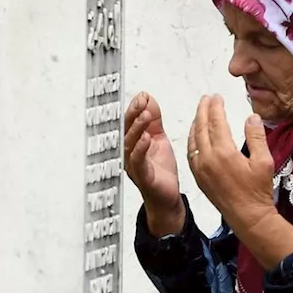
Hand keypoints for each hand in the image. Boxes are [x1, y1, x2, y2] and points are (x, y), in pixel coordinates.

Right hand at [124, 92, 183, 236]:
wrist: (167, 196)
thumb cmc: (160, 170)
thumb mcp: (158, 138)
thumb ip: (153, 120)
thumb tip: (147, 98)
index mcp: (133, 143)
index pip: (130, 122)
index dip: (134, 108)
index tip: (142, 96)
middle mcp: (129, 153)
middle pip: (126, 130)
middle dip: (133, 114)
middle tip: (141, 102)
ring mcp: (133, 165)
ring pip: (130, 144)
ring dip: (137, 128)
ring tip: (145, 115)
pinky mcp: (142, 176)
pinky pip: (138, 161)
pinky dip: (141, 148)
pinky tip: (147, 138)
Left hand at [186, 95, 275, 231]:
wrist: (248, 217)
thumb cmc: (258, 190)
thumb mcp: (264, 161)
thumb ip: (256, 137)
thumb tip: (251, 117)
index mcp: (224, 152)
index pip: (216, 122)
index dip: (216, 107)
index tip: (216, 97)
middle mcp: (208, 159)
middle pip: (201, 128)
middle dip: (203, 111)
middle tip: (206, 99)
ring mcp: (200, 169)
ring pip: (193, 140)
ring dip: (195, 123)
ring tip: (200, 113)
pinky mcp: (198, 177)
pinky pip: (191, 153)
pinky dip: (192, 140)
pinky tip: (196, 136)